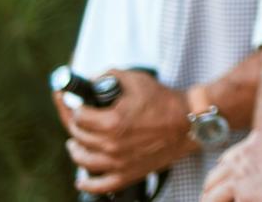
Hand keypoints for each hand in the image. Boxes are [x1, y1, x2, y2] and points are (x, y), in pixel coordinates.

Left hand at [59, 69, 194, 193]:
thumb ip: (108, 76)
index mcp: (112, 122)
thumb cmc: (163, 101)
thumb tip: (88, 81)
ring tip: (75, 142)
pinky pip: (100, 186)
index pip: (78, 116)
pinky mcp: (128, 174)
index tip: (73, 102)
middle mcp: (112, 145)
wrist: (188, 122)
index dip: (73, 106)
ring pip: (83, 160)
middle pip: (78, 136)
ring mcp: (119, 163)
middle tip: (76, 117)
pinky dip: (87, 184)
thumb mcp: (135, 80)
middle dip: (75, 124)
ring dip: (76, 149)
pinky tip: (81, 180)